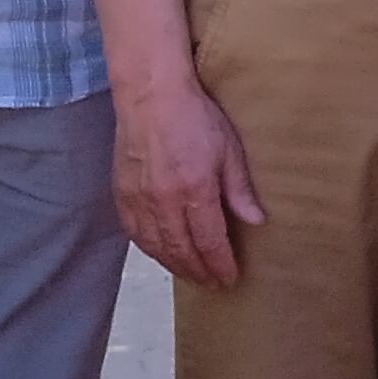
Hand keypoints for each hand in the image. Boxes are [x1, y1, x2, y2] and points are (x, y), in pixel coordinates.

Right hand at [113, 71, 261, 287]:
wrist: (151, 95)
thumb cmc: (194, 116)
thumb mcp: (229, 149)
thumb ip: (239, 189)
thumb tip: (255, 221)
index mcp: (194, 190)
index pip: (209, 241)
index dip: (220, 264)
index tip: (230, 278)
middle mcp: (164, 201)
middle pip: (182, 251)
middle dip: (199, 272)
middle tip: (213, 284)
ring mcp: (139, 199)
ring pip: (156, 247)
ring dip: (175, 266)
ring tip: (192, 274)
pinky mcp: (122, 194)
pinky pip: (135, 233)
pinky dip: (151, 249)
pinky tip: (162, 253)